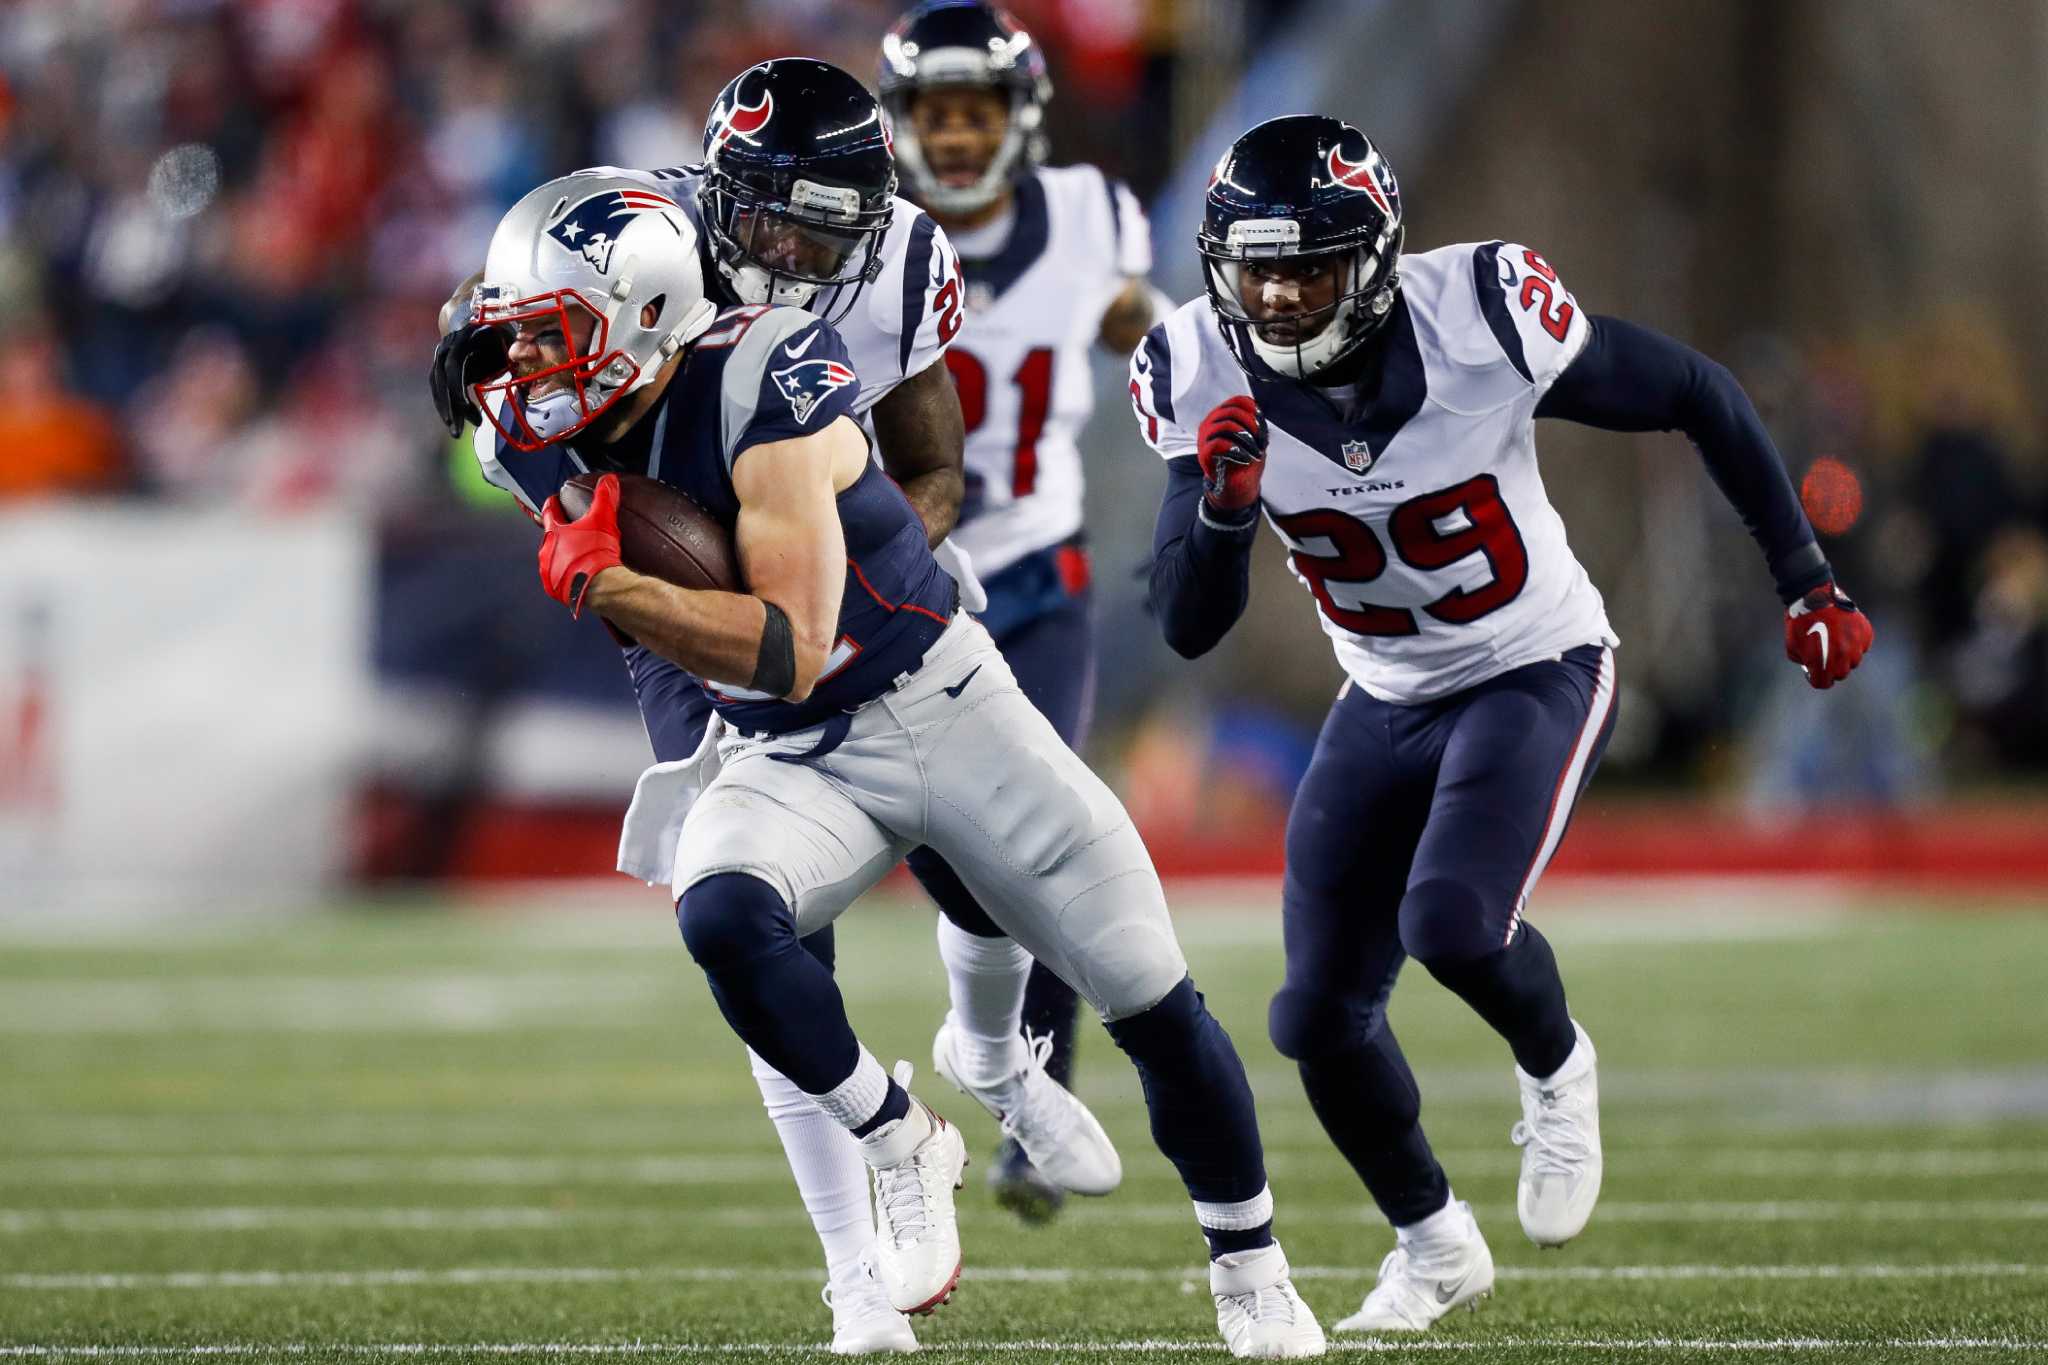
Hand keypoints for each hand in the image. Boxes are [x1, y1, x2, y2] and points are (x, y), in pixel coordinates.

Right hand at [429, 318, 512, 437]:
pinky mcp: (439, 364)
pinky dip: (444, 404)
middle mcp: (448, 345)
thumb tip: (526, 389)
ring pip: (437, 385)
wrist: (482, 322)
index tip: (467, 410)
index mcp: (465, 338)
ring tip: (456, 432)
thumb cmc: (502, 337)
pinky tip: (453, 421)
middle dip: (450, 406)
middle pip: (441, 379)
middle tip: (458, 432)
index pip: (454, 367)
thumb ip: (513, 362)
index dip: (458, 390)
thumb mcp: (510, 345)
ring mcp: (440, 353)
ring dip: (445, 409)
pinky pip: (437, 387)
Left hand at [539, 473, 623, 616]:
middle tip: (572, 530)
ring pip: (552, 558)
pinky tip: (577, 574)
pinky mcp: (554, 590)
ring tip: (577, 554)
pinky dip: (565, 575)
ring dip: (562, 555)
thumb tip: (609, 480)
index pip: (548, 511)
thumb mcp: (604, 519)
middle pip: (550, 536)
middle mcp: (546, 552)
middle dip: (560, 532)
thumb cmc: (598, 552)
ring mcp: (548, 572)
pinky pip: (557, 579)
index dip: (553, 504)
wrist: (600, 587)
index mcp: (553, 532)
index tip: (555, 500)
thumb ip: (605, 497)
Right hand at [1197, 395, 1267, 512]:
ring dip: (1246, 439)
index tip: (1263, 426)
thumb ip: (1254, 423)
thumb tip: (1256, 413)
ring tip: (1255, 452)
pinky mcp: (1204, 453)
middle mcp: (1211, 423)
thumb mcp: (1254, 438)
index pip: (1238, 401)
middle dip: (1252, 426)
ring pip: (1226, 425)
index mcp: (1222, 416)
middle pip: (1233, 411)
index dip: (1254, 410)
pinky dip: (1236, 450)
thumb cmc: (1245, 460)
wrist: (1237, 485)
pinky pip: (1218, 443)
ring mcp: (1205, 438)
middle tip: (1261, 442)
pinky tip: (1244, 458)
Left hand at [1785, 581, 1872, 688]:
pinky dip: (1856, 643)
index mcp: (1822, 662)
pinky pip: (1863, 645)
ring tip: (1835, 642)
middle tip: (1825, 657)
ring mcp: (1856, 644)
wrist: (1813, 597)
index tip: (1815, 672)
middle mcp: (1842, 656)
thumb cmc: (1799, 623)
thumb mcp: (1792, 646)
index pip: (1823, 683)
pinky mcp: (1865, 632)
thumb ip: (1804, 662)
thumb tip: (1812, 667)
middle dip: (1832, 669)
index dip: (1817, 679)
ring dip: (1845, 656)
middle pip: (1841, 674)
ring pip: (1854, 661)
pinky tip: (1844, 633)